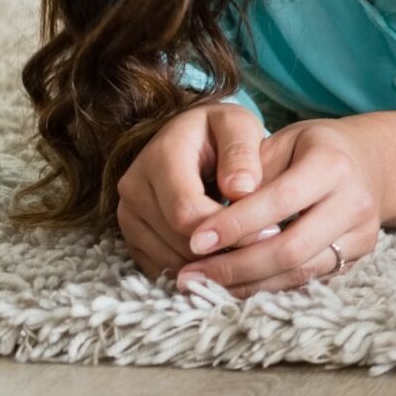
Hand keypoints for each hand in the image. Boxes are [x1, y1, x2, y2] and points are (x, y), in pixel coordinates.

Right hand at [112, 101, 267, 280]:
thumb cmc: (220, 131)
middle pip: (177, 239)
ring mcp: (127, 213)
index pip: (186, 211)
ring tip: (247, 255)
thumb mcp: (238, 125)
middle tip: (263, 251)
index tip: (267, 232)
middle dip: (224, 249)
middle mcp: (134, 187)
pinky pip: (158, 265)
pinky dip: (192, 270)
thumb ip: (241, 154)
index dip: (228, 229)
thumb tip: (242, 190)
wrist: (188, 135)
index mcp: (160, 157)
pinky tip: (222, 260)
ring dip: (210, 264)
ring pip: (168, 257)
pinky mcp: (130, 234)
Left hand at [171, 118, 385, 296]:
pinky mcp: (359, 256)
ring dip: (245, 285)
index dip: (235, 224)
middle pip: (291, 248)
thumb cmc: (309, 149)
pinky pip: (307, 281)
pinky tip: (234, 285)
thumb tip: (208, 222)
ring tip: (202, 285)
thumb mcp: (279, 144)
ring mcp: (362, 233)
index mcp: (333, 163)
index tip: (195, 240)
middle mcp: (355, 200)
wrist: (368, 162)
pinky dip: (266, 287)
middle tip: (190, 274)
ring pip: (299, 273)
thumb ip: (248, 178)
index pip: (281, 200)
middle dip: (235, 266)